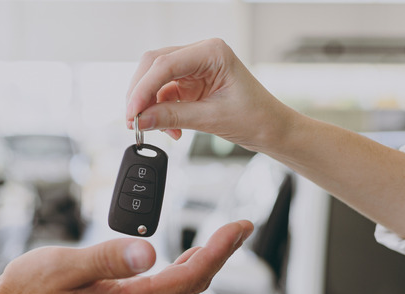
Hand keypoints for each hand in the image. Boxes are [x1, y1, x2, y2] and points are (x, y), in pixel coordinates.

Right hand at [0, 220, 253, 293]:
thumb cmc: (31, 291)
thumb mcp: (66, 267)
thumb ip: (108, 259)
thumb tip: (150, 252)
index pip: (188, 277)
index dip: (219, 251)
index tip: (238, 227)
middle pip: (192, 283)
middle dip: (221, 254)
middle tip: (240, 227)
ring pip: (180, 287)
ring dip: (204, 261)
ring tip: (223, 238)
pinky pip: (163, 289)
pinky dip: (183, 269)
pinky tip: (186, 256)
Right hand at [126, 38, 296, 151]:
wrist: (272, 130)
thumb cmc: (256, 118)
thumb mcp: (211, 119)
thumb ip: (172, 117)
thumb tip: (141, 119)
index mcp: (212, 52)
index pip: (165, 64)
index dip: (143, 89)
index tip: (132, 113)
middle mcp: (201, 54)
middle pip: (154, 66)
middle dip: (141, 95)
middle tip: (134, 121)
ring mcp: (194, 68)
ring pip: (155, 80)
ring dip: (150, 105)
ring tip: (156, 129)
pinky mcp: (191, 84)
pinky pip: (164, 94)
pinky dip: (160, 112)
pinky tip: (170, 129)